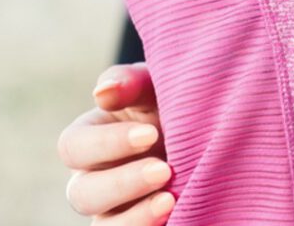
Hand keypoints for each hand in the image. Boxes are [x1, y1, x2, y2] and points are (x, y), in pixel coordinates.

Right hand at [58, 63, 172, 223]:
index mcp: (91, 137)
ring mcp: (116, 209)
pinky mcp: (140, 224)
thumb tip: (102, 93)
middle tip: (164, 170)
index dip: (107, 143)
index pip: (74, 146)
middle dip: (122, 183)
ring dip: (135, 217)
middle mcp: (95, 178)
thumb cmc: (177, 100)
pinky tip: (176, 215)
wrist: (219, 127)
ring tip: (170, 201)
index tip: (150, 133)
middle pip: (82, 193)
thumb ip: (130, 82)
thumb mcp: (157, 84)